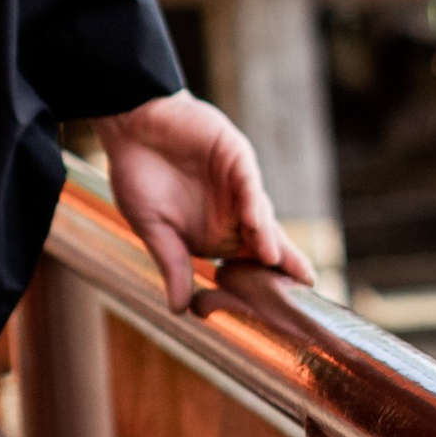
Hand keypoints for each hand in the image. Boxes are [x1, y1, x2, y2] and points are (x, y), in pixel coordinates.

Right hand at [95, 92, 314, 310]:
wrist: (132, 125)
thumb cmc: (137, 174)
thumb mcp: (152, 229)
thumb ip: (171, 265)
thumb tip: (178, 311)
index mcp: (212, 234)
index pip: (243, 264)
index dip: (259, 284)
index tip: (275, 312)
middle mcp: (231, 213)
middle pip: (262, 244)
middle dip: (282, 267)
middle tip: (303, 291)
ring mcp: (237, 187)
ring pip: (261, 219)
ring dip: (272, 243)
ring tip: (284, 269)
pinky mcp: (237, 160)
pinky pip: (250, 188)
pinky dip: (254, 210)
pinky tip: (259, 232)